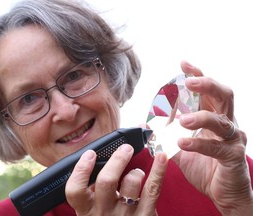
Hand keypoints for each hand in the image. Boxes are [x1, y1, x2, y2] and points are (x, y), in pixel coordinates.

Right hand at [65, 144, 167, 215]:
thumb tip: (97, 162)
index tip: (90, 154)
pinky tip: (161, 157)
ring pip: (131, 182)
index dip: (81, 170)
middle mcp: (104, 213)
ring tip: (136, 173)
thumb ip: (91, 193)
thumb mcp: (92, 212)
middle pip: (106, 181)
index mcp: (86, 211)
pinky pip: (153, 189)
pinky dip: (158, 170)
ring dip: (136, 171)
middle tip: (125, 149)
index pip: (75, 190)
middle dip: (117, 160)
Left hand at [172, 61, 252, 214]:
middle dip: (206, 84)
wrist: (222, 193)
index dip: (197, 75)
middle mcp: (226, 123)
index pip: (207, 92)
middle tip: (188, 82)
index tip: (183, 64)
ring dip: (200, 117)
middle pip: (224, 96)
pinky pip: (217, 147)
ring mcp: (233, 140)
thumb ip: (167, 135)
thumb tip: (147, 125)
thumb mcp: (182, 147)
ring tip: (182, 120)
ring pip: (222, 121)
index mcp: (214, 117)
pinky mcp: (234, 157)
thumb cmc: (204, 166)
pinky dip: (198, 144)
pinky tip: (182, 143)